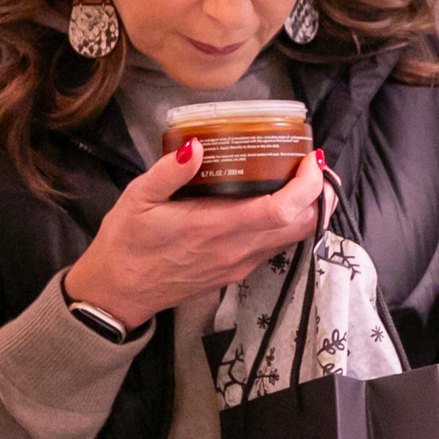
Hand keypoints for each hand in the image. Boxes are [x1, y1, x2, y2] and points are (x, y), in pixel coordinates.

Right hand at [63, 140, 324, 325]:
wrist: (118, 293)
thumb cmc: (126, 243)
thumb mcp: (138, 198)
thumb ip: (169, 171)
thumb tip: (198, 146)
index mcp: (214, 227)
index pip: (280, 209)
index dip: (307, 186)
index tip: (311, 160)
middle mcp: (235, 250)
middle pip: (299, 225)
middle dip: (319, 195)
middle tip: (315, 165)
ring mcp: (239, 264)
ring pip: (291, 239)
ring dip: (306, 210)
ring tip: (303, 179)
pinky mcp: (235, 273)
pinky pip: (274, 247)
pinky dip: (287, 224)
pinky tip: (275, 202)